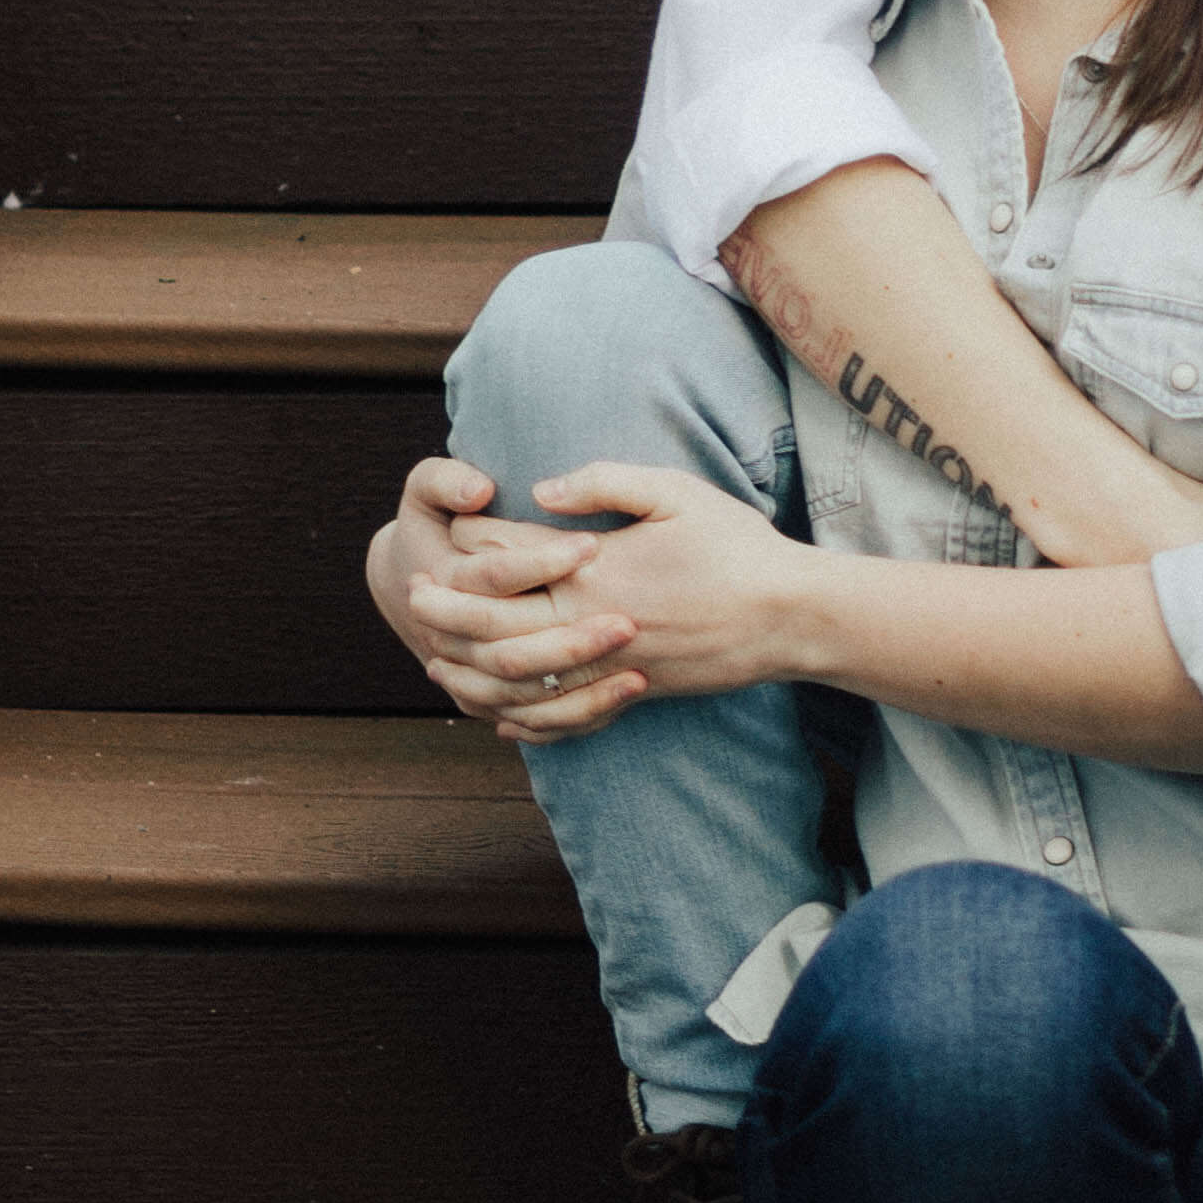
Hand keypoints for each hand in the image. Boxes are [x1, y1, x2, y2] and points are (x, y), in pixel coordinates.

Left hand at [400, 459, 808, 740]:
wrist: (789, 617)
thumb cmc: (736, 546)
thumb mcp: (675, 492)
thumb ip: (603, 483)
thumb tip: (540, 488)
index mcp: (597, 569)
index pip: (509, 558)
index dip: (470, 542)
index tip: (448, 525)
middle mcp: (591, 624)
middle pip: (494, 626)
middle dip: (445, 610)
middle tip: (412, 594)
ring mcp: (607, 667)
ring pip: (516, 682)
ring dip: (468, 670)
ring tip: (436, 655)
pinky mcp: (626, 693)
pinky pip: (557, 719)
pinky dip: (518, 718)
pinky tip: (497, 712)